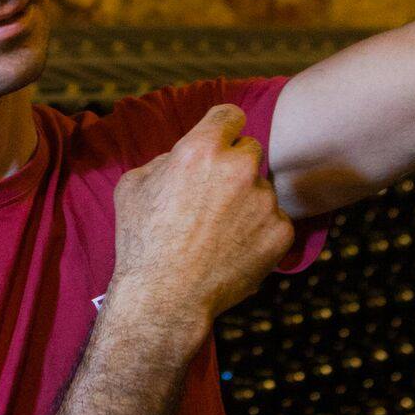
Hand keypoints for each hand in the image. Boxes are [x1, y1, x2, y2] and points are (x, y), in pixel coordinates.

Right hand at [107, 104, 295, 343]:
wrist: (165, 298)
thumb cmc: (141, 241)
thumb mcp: (134, 185)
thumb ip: (166, 159)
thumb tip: (183, 155)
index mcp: (202, 149)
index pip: (230, 115)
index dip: (223, 127)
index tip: (222, 139)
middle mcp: (239, 168)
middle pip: (250, 149)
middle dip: (234, 166)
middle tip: (214, 196)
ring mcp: (264, 201)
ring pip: (261, 188)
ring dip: (246, 201)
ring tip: (217, 232)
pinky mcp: (281, 231)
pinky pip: (274, 220)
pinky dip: (258, 232)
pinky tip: (232, 250)